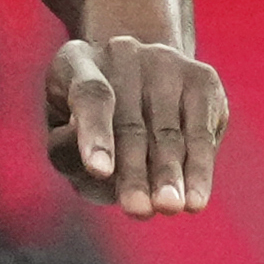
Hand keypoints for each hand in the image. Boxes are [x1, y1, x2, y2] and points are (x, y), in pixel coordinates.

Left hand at [43, 31, 227, 216]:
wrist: (136, 73)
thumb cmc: (86, 118)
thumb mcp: (61, 129)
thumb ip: (66, 149)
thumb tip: (99, 169)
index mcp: (76, 61)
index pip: (89, 96)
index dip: (95, 134)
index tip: (98, 171)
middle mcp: (122, 53)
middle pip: (131, 123)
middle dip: (135, 172)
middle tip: (137, 210)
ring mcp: (165, 61)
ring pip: (169, 131)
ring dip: (170, 175)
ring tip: (169, 208)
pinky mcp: (202, 78)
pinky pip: (201, 132)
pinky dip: (198, 169)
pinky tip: (195, 199)